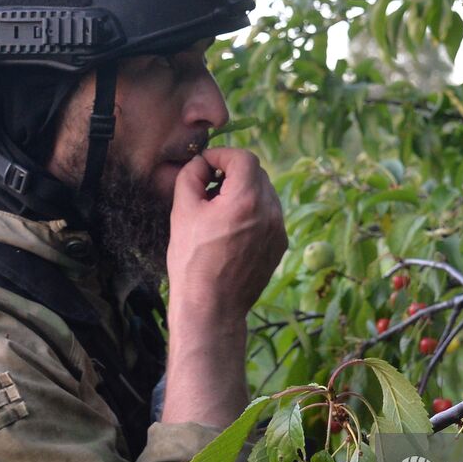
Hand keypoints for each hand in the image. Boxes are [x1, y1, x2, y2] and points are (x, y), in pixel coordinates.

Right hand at [167, 147, 287, 314]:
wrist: (212, 306)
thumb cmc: (193, 261)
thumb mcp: (182, 212)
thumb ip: (191, 176)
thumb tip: (200, 163)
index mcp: (246, 200)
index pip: (244, 158)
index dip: (222, 155)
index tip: (206, 165)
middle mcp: (270, 212)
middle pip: (256, 173)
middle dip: (232, 173)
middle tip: (208, 186)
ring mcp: (278, 230)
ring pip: (264, 194)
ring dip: (244, 192)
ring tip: (218, 210)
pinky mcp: (279, 245)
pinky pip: (269, 215)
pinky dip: (253, 212)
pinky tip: (231, 229)